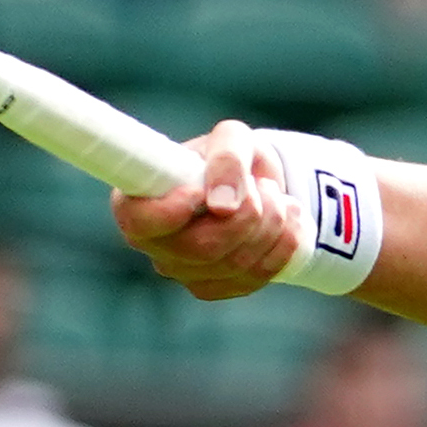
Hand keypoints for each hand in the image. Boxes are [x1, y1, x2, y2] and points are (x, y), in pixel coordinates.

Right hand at [115, 118, 303, 303]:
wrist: (258, 186)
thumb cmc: (232, 157)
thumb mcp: (232, 138)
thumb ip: (226, 158)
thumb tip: (223, 205)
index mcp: (139, 199)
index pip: (138, 222)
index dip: (170, 213)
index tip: (200, 191)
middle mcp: (154, 242)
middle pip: (201, 248)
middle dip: (247, 214)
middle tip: (264, 186)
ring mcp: (182, 270)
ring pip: (234, 264)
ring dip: (270, 226)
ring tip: (278, 197)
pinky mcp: (213, 287)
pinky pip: (252, 278)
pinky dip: (280, 247)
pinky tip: (288, 222)